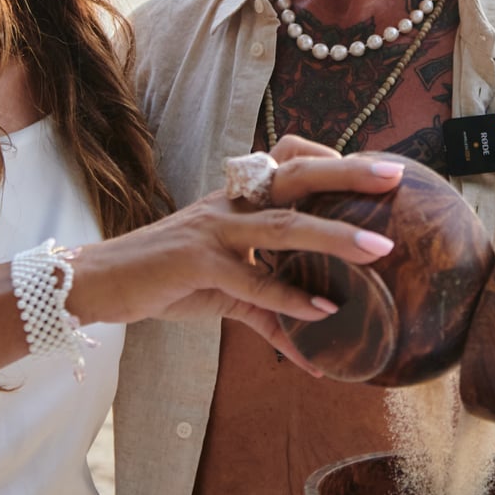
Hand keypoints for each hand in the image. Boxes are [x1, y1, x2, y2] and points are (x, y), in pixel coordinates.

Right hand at [68, 149, 401, 367]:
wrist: (101, 284)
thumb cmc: (167, 279)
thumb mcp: (226, 289)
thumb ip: (273, 306)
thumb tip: (318, 337)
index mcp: (237, 199)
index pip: (288, 159)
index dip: (331, 158)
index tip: (375, 167)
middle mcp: (230, 205)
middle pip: (296, 175)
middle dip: (348, 173)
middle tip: (393, 176)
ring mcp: (214, 231)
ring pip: (284, 226)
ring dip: (336, 236)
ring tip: (380, 249)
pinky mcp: (197, 263)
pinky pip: (252, 281)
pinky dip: (289, 299)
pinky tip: (324, 315)